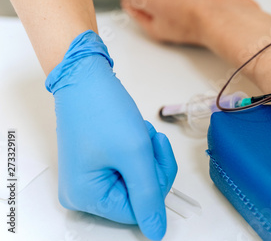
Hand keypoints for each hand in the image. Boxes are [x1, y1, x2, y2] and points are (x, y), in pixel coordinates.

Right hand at [46, 30, 176, 240]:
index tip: (155, 157)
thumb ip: (149, 196)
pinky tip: (133, 132)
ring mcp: (91, 177)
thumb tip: (156, 232)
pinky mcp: (99, 163)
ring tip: (139, 133)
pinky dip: (139, 150)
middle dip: (152, 166)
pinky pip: (131, 167)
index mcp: (86, 197)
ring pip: (139, 180)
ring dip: (147, 155)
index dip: (156, 185)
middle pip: (139, 196)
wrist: (86, 77)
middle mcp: (84, 192)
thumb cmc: (102, 109)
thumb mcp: (134, 154)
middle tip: (149, 141)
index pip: (137, 212)